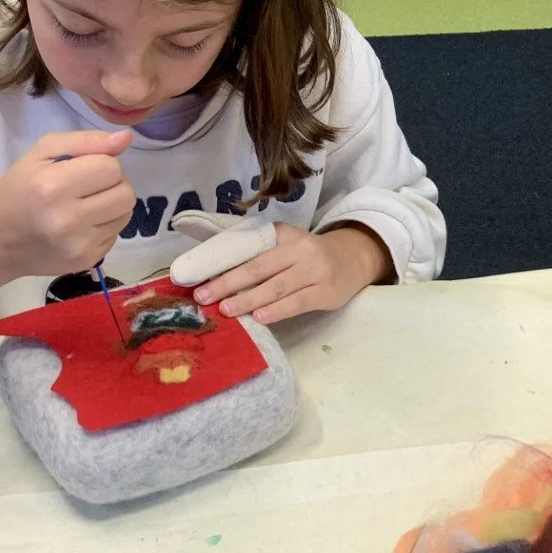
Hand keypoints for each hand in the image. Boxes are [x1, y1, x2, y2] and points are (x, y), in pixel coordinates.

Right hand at [0, 130, 134, 317]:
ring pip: (126, 214)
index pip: (110, 168)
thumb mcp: (42, 152)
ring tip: (86, 204)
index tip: (82, 168)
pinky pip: (116, 234)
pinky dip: (104, 224)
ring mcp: (78, 245)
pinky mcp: (86, 261)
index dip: (101, 162)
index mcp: (53, 186)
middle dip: (112, 184)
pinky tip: (82, 224)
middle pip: (125, 193)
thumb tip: (125, 138)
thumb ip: (85, 141)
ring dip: (112, 204)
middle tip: (87, 186)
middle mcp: (67, 220)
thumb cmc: (19, 188)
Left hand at [194, 223, 391, 325]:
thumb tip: (215, 274)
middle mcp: (299, 249)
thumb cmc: (307, 256)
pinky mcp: (326, 292)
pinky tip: (260, 317)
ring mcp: (315, 270)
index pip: (248, 248)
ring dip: (249, 299)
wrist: (353, 259)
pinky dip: (278, 310)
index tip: (198, 277)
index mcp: (283, 234)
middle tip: (204, 297)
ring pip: (277, 286)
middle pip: (259, 267)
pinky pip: (298, 302)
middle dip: (228, 283)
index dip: (223, 263)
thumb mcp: (286, 244)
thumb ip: (258, 253)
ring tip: (226, 310)